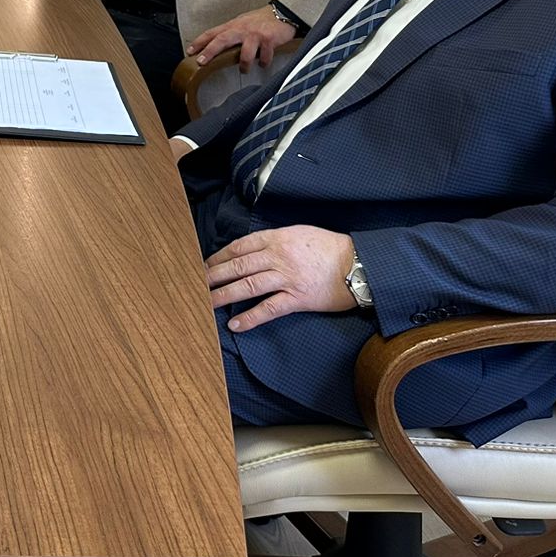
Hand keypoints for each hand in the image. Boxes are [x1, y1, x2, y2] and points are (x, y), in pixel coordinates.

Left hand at [185, 7, 297, 70]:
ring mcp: (255, 34)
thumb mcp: (242, 24)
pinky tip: (263, 63)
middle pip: (222, 39)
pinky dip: (263, 62)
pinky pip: (264, 56)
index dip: (199, 42)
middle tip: (201, 62)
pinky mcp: (269, 40)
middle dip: (210, 51)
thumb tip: (215, 48)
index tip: (189, 51)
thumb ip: (230, 34)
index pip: (212, 33)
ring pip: (244, 52)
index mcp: (233, 26)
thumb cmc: (261, 20)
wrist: (283, 13)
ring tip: (244, 70)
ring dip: (243, 64)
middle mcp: (242, 29)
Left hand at [204, 226, 356, 331]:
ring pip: (248, 285)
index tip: (205, 263)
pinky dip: (250, 317)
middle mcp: (278, 256)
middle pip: (238, 265)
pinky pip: (269, 308)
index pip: (240, 246)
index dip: (219, 255)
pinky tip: (235, 324)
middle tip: (195, 282)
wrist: (359, 265)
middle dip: (214, 274)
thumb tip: (252, 248)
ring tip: (206, 302)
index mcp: (278, 238)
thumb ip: (276, 239)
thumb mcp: (300, 233)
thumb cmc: (330, 247)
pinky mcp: (298, 299)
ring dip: (224, 295)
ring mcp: (287, 278)